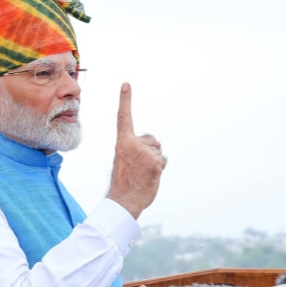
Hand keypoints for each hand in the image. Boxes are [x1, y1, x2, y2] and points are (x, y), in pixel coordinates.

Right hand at [106, 83, 166, 217]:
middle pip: (151, 139)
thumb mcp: (124, 161)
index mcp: (122, 144)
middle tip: (138, 167)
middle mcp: (133, 145)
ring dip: (154, 161)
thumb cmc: (123, 183)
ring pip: (158, 151)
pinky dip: (159, 169)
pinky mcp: (156, 162)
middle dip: (150, 150)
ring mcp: (145, 153)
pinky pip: (163, 161)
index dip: (125, 101)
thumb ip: (136, 148)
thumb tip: (156, 142)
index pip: (124, 118)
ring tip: (143, 174)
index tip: (126, 84)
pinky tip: (150, 177)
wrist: (123, 201)